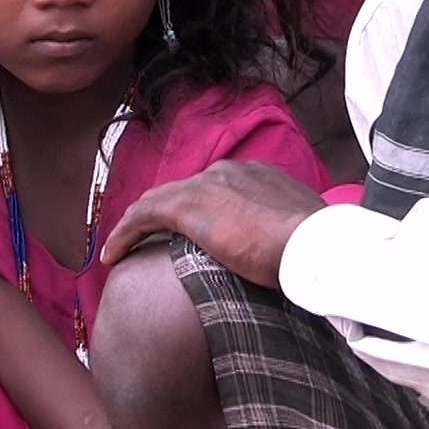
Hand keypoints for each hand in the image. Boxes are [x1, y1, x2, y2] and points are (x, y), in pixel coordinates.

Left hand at [100, 161, 326, 288]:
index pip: (216, 190)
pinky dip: (124, 234)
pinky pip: (142, 217)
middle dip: (160, 214)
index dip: (197, 211)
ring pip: (156, 202)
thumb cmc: (316, 246)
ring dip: (135, 225)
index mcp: (257, 176)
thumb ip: (288, 234)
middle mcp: (228, 172)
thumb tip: (293, 253)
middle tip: (144, 239)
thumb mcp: (302, 233)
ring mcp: (206, 186)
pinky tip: (111, 256)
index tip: (191, 234)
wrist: (312, 243)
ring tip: (119, 248)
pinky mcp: (187, 207)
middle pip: (182, 191)